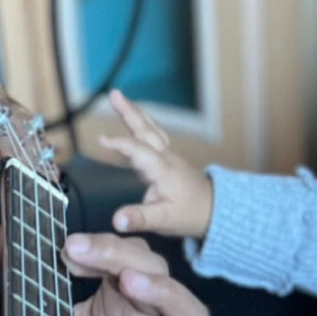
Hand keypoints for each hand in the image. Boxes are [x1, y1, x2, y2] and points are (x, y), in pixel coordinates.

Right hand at [102, 90, 214, 239]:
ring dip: (135, 113)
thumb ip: (139, 219)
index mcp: (163, 169)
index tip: (101, 140)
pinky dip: (141, 124)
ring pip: (150, 129)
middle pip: (146, 129)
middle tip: (114, 95)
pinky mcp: (167, 160)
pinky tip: (134, 119)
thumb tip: (117, 221)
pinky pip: (152, 136)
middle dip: (129, 112)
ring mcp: (168, 156)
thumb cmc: (190, 214)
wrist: (214, 210)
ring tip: (119, 98)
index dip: (120, 143)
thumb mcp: (163, 220)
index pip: (138, 149)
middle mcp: (166, 157)